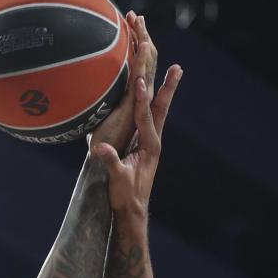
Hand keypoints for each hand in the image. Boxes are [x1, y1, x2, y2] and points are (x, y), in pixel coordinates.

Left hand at [90, 12, 159, 153]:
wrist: (116, 179)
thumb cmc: (105, 158)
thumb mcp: (96, 131)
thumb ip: (93, 115)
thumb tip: (79, 103)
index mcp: (132, 101)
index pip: (138, 67)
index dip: (137, 48)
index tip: (132, 27)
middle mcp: (139, 99)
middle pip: (144, 61)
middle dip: (141, 37)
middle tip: (136, 15)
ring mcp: (138, 102)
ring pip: (144, 66)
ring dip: (142, 42)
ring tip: (139, 21)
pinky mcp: (133, 109)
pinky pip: (138, 79)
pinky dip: (141, 62)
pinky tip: (141, 46)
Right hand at [90, 65, 182, 217]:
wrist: (133, 209)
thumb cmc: (125, 195)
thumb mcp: (117, 179)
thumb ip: (111, 162)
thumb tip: (100, 148)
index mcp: (149, 146)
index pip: (144, 117)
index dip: (141, 99)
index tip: (140, 80)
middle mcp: (154, 141)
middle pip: (160, 109)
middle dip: (168, 87)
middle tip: (178, 68)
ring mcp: (151, 142)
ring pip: (159, 111)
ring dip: (165, 91)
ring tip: (174, 72)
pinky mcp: (145, 145)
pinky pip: (150, 118)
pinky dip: (153, 102)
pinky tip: (153, 94)